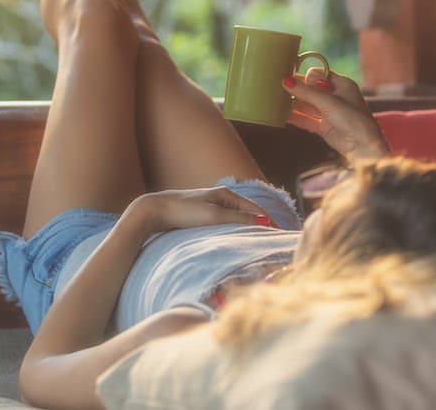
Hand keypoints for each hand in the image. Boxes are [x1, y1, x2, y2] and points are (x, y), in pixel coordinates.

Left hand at [132, 187, 271, 233]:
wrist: (155, 211)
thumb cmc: (183, 212)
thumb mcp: (213, 215)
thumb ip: (238, 218)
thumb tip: (264, 220)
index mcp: (225, 194)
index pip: (255, 208)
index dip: (268, 221)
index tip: (280, 235)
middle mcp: (220, 197)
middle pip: (247, 212)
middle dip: (261, 224)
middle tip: (273, 240)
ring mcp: (211, 206)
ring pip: (236, 218)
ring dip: (248, 228)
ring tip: (259, 242)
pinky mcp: (202, 215)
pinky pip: (226, 222)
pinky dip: (236, 229)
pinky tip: (237, 239)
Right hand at [282, 68, 389, 160]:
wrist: (363, 148)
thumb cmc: (353, 120)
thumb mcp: (328, 102)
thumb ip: (306, 92)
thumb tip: (286, 80)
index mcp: (342, 84)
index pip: (319, 74)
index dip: (304, 74)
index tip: (287, 74)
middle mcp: (336, 97)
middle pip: (311, 89)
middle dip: (296, 89)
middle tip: (277, 86)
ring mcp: (329, 112)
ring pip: (307, 105)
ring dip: (293, 103)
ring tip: (275, 100)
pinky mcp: (324, 127)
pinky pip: (306, 119)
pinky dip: (295, 118)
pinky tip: (281, 115)